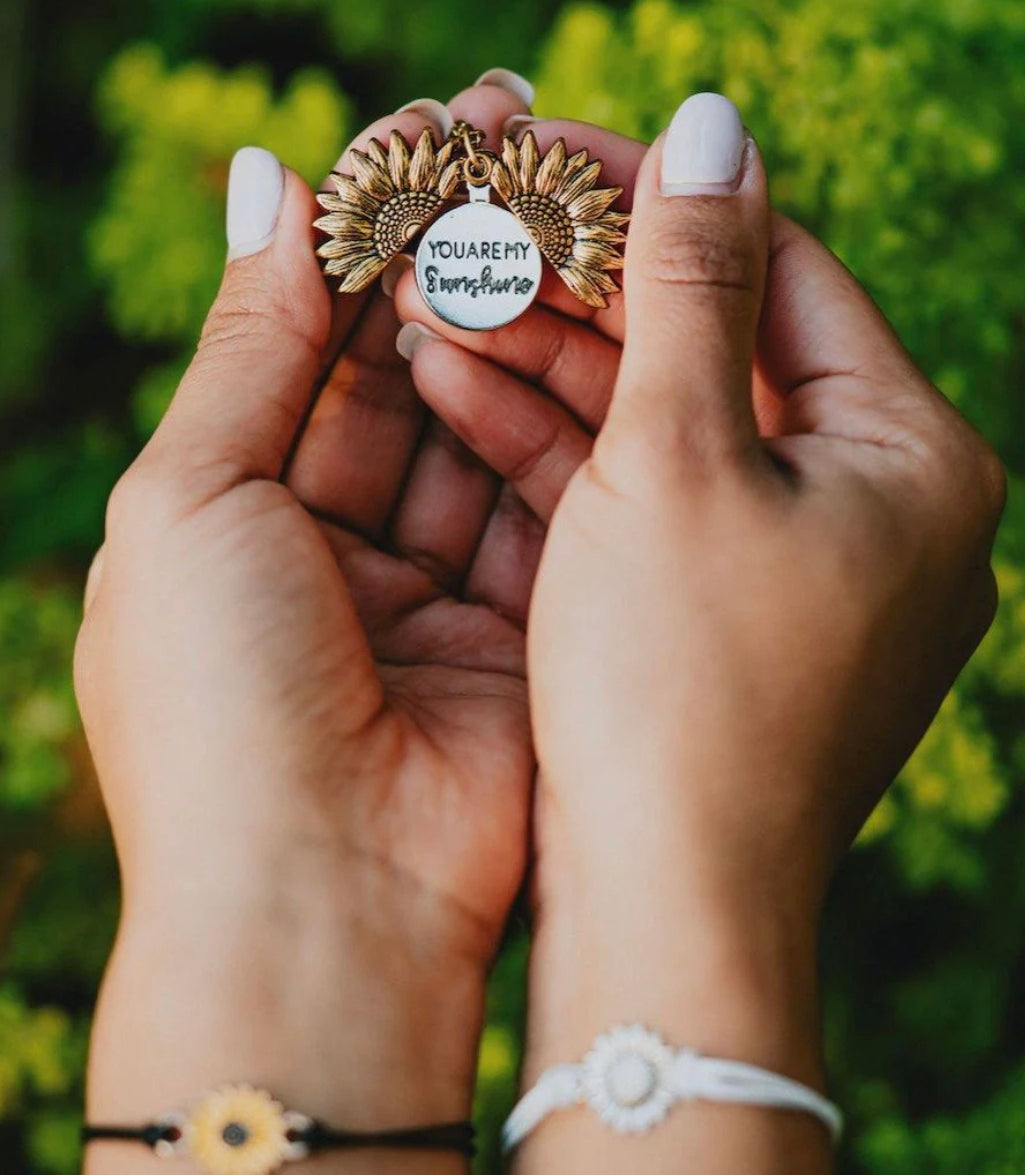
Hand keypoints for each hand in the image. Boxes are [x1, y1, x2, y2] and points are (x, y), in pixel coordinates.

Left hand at [75, 80, 538, 1173]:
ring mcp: (426, 592)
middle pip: (395, 379)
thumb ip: (247, 341)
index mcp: (225, 519)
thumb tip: (266, 179)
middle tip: (509, 148)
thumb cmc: (220, 703)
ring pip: (476, 431)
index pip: (300, 345)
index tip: (424, 136)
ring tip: (545, 216)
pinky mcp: (512, 632)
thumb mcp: (191, 497)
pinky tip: (573, 326)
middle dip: (444, 269)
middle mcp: (329, 552)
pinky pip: (538, 501)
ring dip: (506, 330)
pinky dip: (554, 418)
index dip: (355, 241)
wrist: (326, 905)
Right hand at [393, 95, 1004, 1168]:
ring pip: (657, 424)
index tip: (545, 149)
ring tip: (435, 300)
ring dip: (545, 362)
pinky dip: (551, 449)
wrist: (661, 907)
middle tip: (470, 225)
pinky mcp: (712, 612)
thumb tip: (712, 123)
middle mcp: (868, 505)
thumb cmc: (682, 691)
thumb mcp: (678, 458)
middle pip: (710, 345)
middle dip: (577, 285)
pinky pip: (633, 500)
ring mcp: (787, 562)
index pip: (776, 268)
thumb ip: (689, 287)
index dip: (651, 198)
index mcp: (909, 454)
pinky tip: (453, 386)